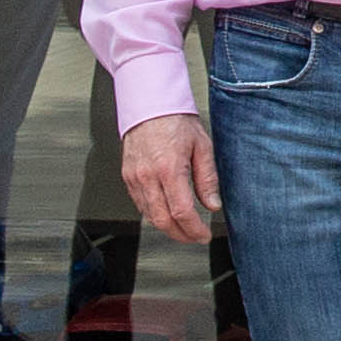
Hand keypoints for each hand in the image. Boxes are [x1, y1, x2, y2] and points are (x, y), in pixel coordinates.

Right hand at [125, 111, 222, 245]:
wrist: (149, 103)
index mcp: (169, 168)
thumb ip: (207, 179)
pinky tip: (166, 214)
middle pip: (163, 220)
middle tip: (195, 237)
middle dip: (181, 235)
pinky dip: (154, 215)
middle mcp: (148, 176)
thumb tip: (212, 204)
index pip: (182, 212)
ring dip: (167, 228)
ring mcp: (134, 177)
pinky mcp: (127, 176)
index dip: (194, 230)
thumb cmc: (175, 119)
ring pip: (149, 216)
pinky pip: (140, 204)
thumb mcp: (201, 146)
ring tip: (183, 229)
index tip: (203, 235)